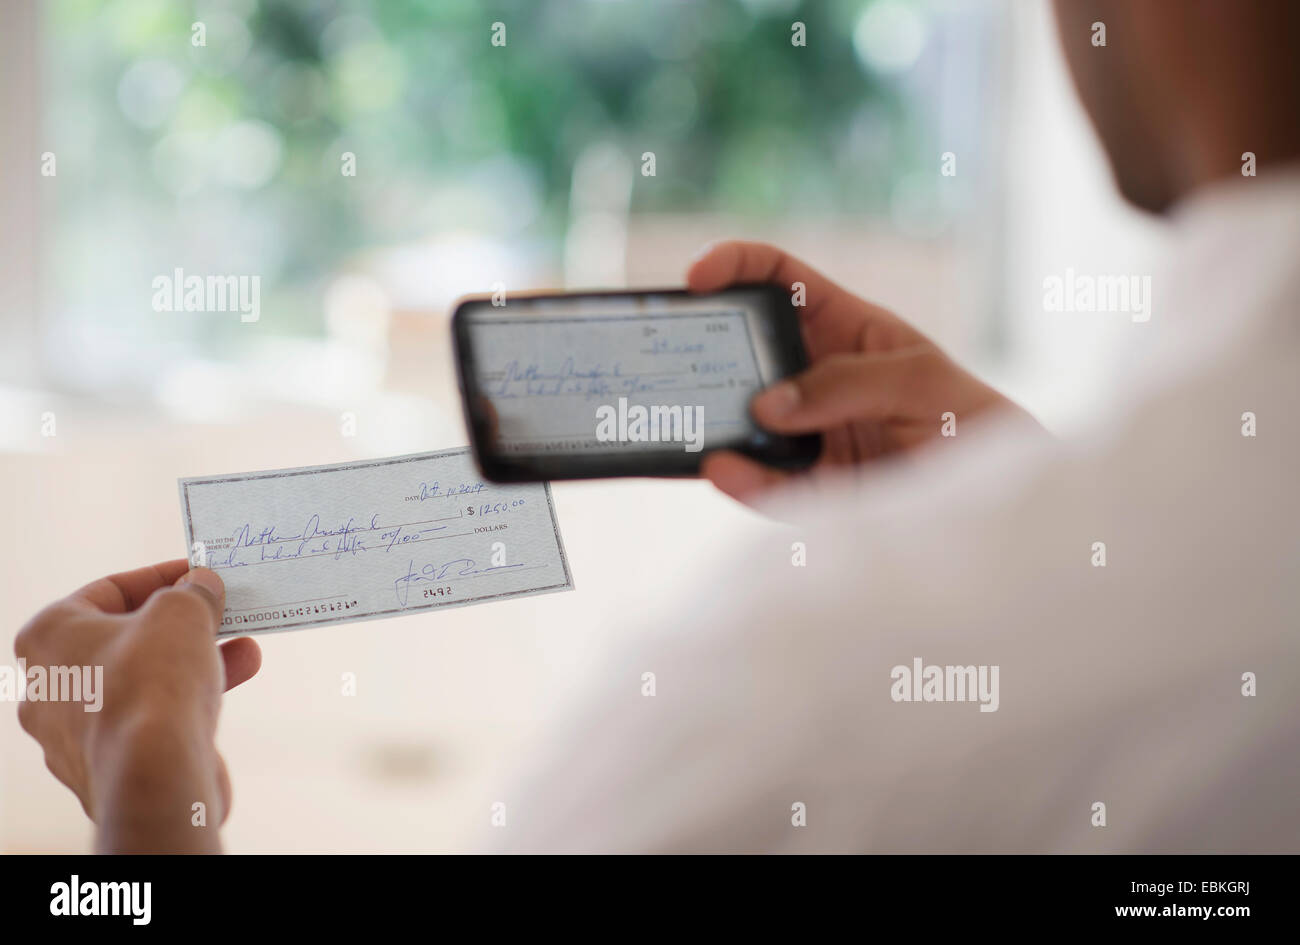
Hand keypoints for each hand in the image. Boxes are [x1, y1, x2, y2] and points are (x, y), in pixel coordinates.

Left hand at [14, 559, 260, 852]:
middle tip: (220, 615)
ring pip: (141, 683)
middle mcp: (48, 687)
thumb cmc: (153, 681)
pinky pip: (148, 722)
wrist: (156, 774)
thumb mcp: (183, 610)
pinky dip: (185, 704)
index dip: (161, 576)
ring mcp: (72, 735)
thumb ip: (193, 591)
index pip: (108, 590)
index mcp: (48, 638)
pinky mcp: (104, 768)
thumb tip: (203, 586)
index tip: (199, 574)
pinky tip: (227, 691)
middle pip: (125, 639)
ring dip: (194, 663)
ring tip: (244, 653)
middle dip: (182, 625)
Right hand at [687, 241, 1032, 503]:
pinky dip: (739, 478)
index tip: (696, 279)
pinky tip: (722, 469)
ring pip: (741, 420)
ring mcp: (804, 433)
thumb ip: (848, 383)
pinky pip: (762, 483)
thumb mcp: (920, 381)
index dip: (734, 266)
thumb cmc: (968, 419)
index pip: (777, 279)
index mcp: (841, 328)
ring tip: (685, 419)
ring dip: (710, 418)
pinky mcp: (807, 488)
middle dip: (703, 347)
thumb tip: (769, 404)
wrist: (996, 501)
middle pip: (742, 350)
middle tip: (670, 353)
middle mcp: (811, 377)